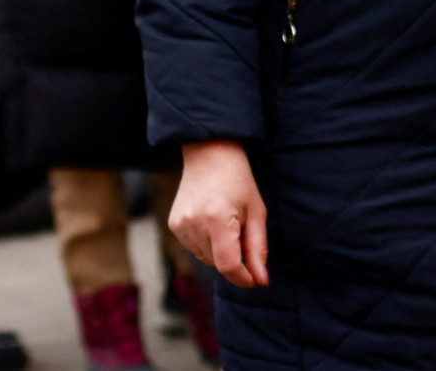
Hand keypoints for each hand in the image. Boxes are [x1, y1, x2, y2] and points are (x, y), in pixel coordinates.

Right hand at [172, 140, 268, 287]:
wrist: (209, 154)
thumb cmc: (239, 181)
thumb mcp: (257, 212)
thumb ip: (258, 249)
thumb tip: (261, 281)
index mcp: (217, 219)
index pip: (228, 266)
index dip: (243, 278)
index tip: (255, 279)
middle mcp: (194, 223)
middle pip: (218, 264)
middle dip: (234, 260)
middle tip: (243, 234)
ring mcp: (180, 224)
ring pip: (206, 258)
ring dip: (219, 252)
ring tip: (226, 224)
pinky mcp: (173, 224)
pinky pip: (194, 248)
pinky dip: (206, 244)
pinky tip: (212, 222)